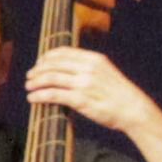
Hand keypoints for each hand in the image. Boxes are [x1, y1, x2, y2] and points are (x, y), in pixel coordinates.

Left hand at [24, 48, 156, 136]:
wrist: (133, 109)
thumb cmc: (119, 93)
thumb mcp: (105, 71)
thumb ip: (88, 67)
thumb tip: (67, 68)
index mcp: (94, 59)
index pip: (63, 52)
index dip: (47, 57)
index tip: (40, 62)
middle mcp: (87, 68)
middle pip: (54, 64)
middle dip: (38, 69)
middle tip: (30, 76)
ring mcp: (84, 84)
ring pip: (51, 78)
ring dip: (36, 82)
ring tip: (29, 86)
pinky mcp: (80, 100)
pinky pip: (53, 95)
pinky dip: (40, 95)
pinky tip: (33, 98)